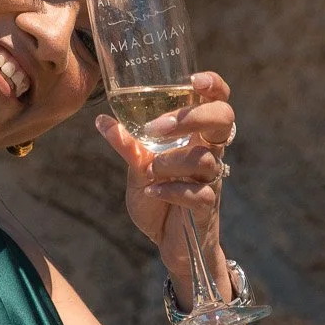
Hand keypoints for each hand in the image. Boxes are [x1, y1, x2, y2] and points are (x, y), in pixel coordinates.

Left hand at [94, 71, 234, 292]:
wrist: (169, 244)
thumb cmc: (159, 200)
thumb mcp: (138, 170)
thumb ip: (127, 145)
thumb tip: (101, 120)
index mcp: (197, 137)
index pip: (218, 102)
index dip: (213, 86)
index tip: (193, 80)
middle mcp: (210, 153)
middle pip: (223, 119)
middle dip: (193, 118)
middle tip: (160, 129)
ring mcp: (213, 180)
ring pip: (205, 159)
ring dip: (171, 162)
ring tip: (150, 172)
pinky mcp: (208, 207)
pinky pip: (198, 193)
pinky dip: (171, 191)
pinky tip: (152, 192)